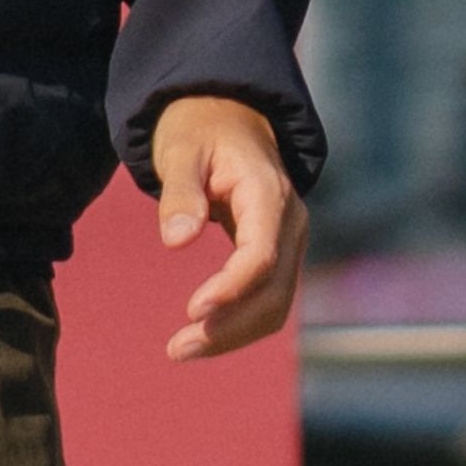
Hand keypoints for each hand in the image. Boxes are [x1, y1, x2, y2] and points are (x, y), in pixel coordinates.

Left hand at [151, 97, 304, 361]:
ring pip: (276, 305)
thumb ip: (179, 193)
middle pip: (273, 291)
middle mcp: (290, 222)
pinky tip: (202, 336)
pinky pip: (268, 300)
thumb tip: (176, 241)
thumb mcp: (180, 151)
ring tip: (181, 350)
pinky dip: (239, 324)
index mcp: (268, 193)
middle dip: (229, 326)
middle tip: (176, 349)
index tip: (192, 311)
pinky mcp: (278, 255)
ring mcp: (289, 241)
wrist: (228, 116)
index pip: (261, 254)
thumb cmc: (199, 131)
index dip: (231, 288)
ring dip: (233, 335)